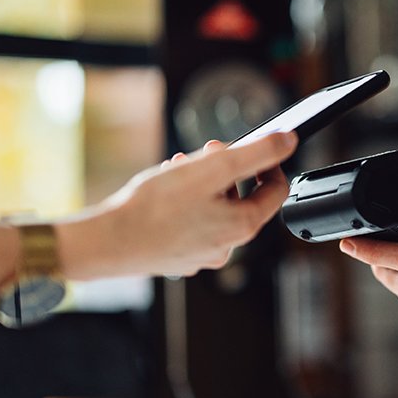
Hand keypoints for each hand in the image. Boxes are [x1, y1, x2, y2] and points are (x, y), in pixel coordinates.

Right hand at [60, 131, 297, 278]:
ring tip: (178, 167)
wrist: (109, 241)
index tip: (252, 148)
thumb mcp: (213, 168)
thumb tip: (288, 142)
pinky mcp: (180, 255)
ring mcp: (202, 254)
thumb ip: (256, 153)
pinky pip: (193, 221)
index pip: (276, 191)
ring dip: (203, 182)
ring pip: (215, 208)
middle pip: (242, 198)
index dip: (268, 163)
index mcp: (243, 226)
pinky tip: (164, 190)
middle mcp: (227, 247)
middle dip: (226, 169)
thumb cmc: (155, 208)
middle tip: (205, 153)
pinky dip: (185, 201)